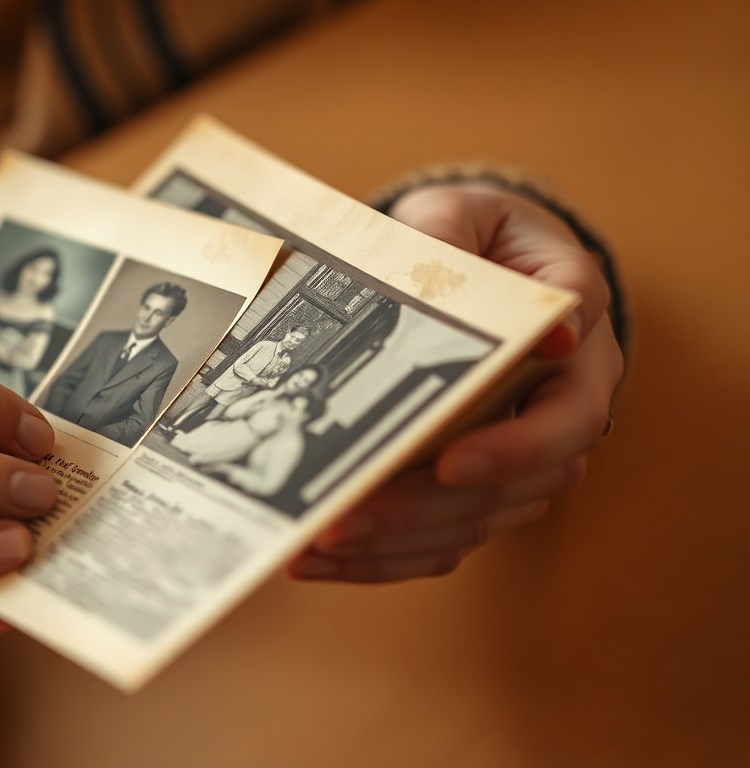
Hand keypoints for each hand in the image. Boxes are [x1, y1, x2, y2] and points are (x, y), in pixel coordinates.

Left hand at [291, 182, 623, 581]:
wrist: (479, 260)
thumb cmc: (471, 236)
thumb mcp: (462, 216)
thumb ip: (460, 240)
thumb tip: (515, 310)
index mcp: (579, 346)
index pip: (569, 412)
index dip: (516, 446)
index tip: (451, 463)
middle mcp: (564, 410)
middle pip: (516, 487)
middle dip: (426, 507)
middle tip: (349, 516)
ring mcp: (526, 457)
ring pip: (478, 521)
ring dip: (395, 542)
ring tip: (319, 544)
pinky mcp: (482, 488)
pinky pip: (445, 538)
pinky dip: (384, 556)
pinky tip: (323, 557)